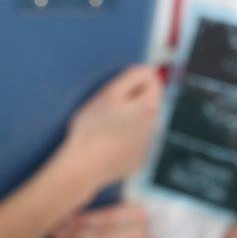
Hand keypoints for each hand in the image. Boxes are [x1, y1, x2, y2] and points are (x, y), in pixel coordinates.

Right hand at [61, 64, 163, 188]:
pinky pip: (135, 143)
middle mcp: (154, 129)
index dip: (133, 81)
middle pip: (148, 104)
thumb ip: (132, 77)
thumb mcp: (108, 93)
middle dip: (132, 102)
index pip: (153, 82)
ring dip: (129, 121)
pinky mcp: (137, 162)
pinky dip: (125, 140)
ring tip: (105, 128)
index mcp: (149, 109)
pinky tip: (107, 144)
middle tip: (107, 110)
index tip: (116, 92)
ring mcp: (147, 148)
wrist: (82, 166)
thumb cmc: (91, 127)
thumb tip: (150, 70)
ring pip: (142, 124)